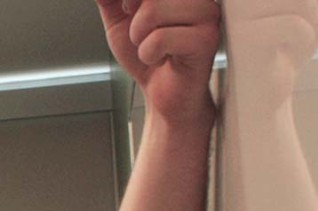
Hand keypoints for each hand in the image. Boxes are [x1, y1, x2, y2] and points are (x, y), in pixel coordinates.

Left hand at [97, 0, 221, 124]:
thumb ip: (111, 0)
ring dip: (138, 35)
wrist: (164, 94)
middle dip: (131, 15)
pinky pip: (160, 38)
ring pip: (152, 10)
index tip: (126, 8)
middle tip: (139, 31)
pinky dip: (147, 53)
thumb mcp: (119, 20)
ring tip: (150, 45)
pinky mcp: (207, 39)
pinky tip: (158, 58)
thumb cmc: (149, 54)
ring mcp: (206, 14)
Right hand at [225, 0, 317, 107]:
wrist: (268, 86)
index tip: (300, 15)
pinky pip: (296, 25)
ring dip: (310, 23)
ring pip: (302, 3)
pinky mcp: (244, 36)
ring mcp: (238, 12)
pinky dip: (303, 40)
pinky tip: (285, 51)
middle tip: (297, 23)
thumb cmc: (291, 39)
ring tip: (291, 36)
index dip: (312, 3)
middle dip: (313, 6)